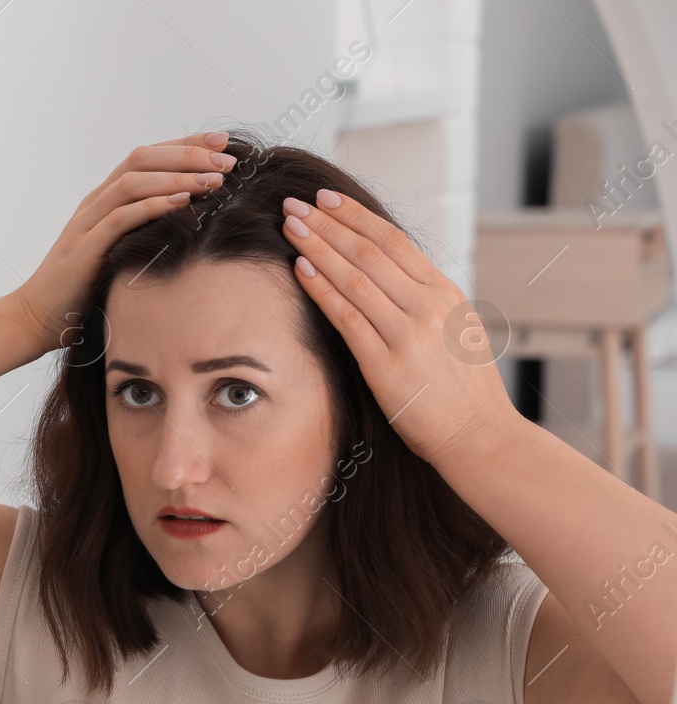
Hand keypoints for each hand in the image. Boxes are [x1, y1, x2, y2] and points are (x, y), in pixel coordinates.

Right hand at [5, 131, 236, 354]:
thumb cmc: (81, 291)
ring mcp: (86, 224)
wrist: (36, 319)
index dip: (184, 145)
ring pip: (133, 183)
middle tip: (227, 158)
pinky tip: (182, 204)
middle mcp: (94, 204)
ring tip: (214, 180)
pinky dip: (152, 207)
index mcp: (103, 201)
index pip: (147, 158)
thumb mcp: (119, 254)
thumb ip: (144, 233)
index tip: (222, 145)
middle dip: (187, 154)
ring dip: (177, 177)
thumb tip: (191, 225)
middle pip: (142, 159)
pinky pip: (119, 218)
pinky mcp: (84, 249)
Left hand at [279, 190, 519, 463]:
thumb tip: (394, 277)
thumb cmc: (465, 389)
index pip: (394, 242)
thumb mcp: (456, 331)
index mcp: (445, 293)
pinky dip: (322, 289)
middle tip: (295, 203)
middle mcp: (428, 306)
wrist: (480, 435)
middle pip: (369, 252)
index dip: (356, 217)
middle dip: (329, 224)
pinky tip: (301, 269)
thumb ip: (427, 302)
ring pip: (355, 278)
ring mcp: (408, 334)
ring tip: (291, 227)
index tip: (328, 200)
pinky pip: (347, 317)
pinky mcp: (386, 365)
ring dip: (318, 248)